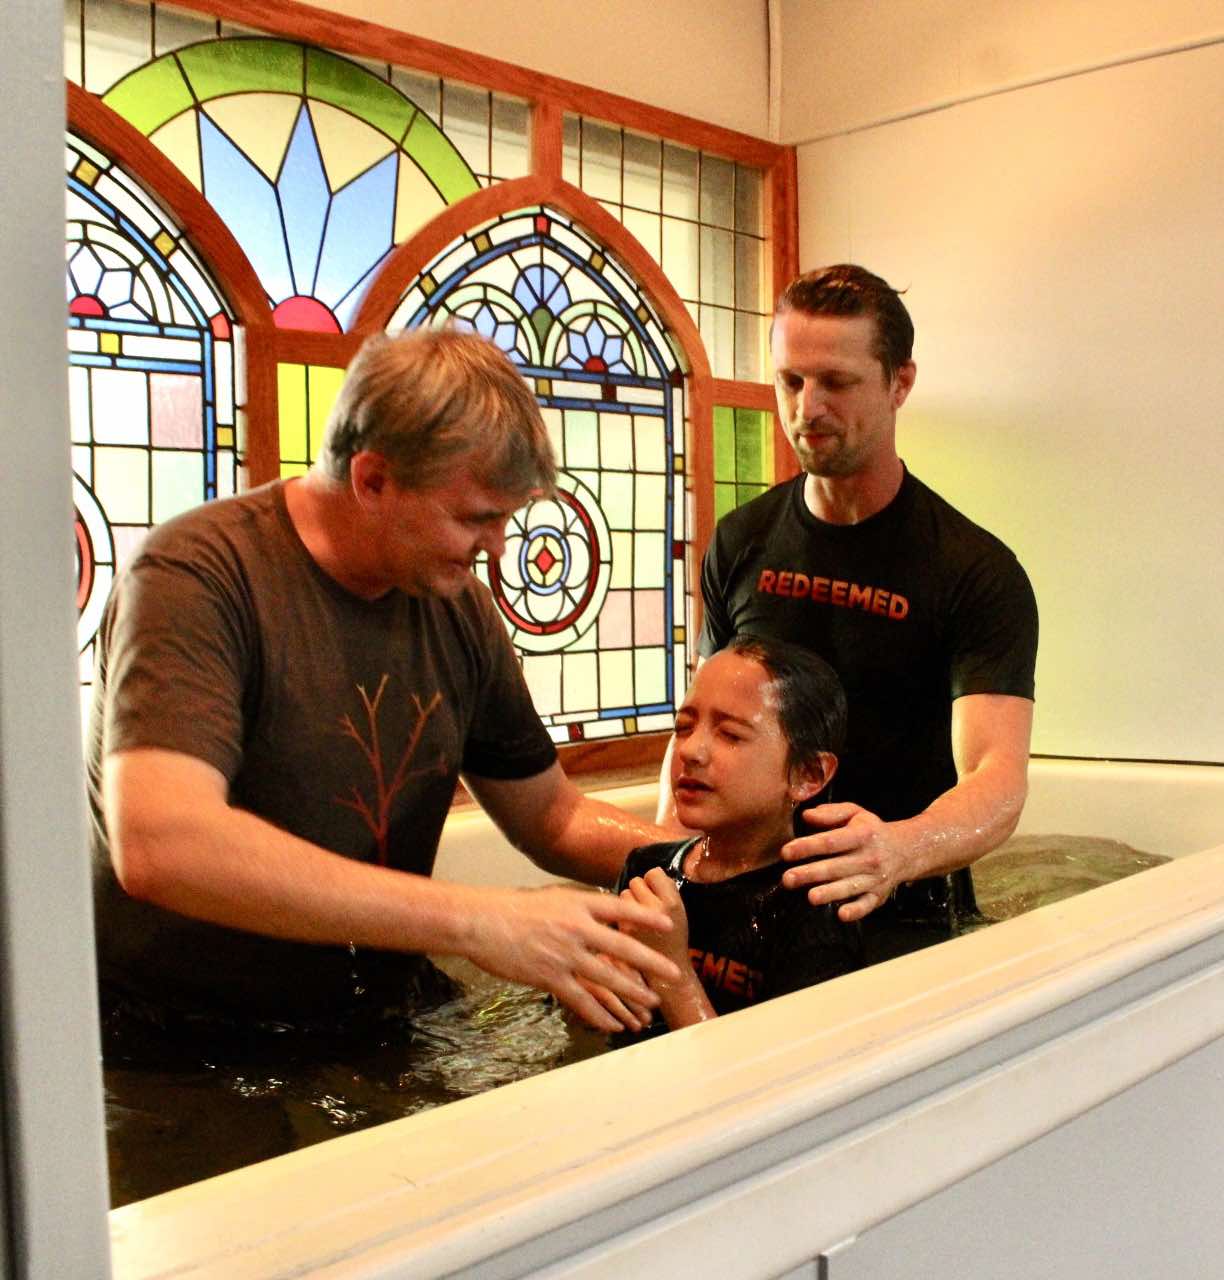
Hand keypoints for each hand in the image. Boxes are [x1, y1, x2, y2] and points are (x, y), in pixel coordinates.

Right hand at [461, 884, 680, 1032]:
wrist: (482, 923)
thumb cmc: (515, 908)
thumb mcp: (552, 897)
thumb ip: (579, 904)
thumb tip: (604, 907)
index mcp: (577, 904)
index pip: (619, 909)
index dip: (645, 916)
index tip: (666, 924)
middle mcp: (576, 928)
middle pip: (622, 947)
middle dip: (651, 963)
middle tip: (673, 973)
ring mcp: (564, 954)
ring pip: (607, 977)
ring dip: (632, 992)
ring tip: (651, 1001)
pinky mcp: (550, 977)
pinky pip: (581, 1000)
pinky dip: (600, 1014)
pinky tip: (614, 1023)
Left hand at [621, 868, 690, 971]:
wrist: (669, 977)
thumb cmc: (674, 939)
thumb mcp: (680, 911)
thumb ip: (667, 890)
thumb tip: (652, 873)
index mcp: (672, 903)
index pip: (654, 874)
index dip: (653, 881)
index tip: (656, 891)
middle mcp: (653, 910)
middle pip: (636, 881)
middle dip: (639, 890)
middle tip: (646, 903)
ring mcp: (635, 921)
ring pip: (623, 894)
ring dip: (627, 900)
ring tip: (637, 914)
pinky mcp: (622, 932)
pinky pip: (616, 911)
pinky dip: (620, 914)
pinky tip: (629, 925)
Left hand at [781, 802, 910, 922]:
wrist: (907, 850)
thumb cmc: (871, 831)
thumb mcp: (855, 813)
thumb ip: (830, 813)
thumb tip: (806, 816)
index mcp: (861, 835)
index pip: (830, 841)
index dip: (807, 847)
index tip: (786, 852)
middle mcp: (869, 857)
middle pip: (836, 867)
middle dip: (810, 873)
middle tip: (787, 878)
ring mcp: (875, 879)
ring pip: (849, 887)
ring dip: (830, 893)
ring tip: (810, 897)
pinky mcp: (879, 896)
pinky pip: (867, 905)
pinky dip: (856, 911)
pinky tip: (841, 914)